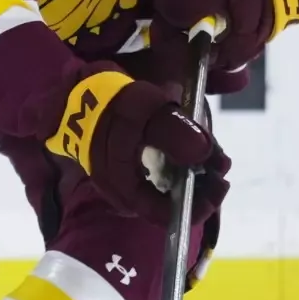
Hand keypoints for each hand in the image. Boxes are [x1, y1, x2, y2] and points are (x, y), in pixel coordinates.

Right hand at [50, 74, 228, 222]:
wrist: (77, 84)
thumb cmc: (106, 100)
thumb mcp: (142, 109)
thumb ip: (172, 132)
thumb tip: (205, 152)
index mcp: (125, 186)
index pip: (165, 215)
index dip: (197, 205)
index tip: (220, 184)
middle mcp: (125, 188)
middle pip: (171, 199)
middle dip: (201, 183)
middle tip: (222, 161)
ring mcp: (127, 174)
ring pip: (169, 182)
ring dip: (194, 169)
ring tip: (215, 149)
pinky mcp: (130, 158)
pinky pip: (162, 167)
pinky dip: (182, 158)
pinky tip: (194, 139)